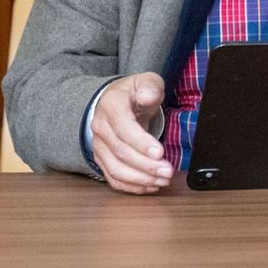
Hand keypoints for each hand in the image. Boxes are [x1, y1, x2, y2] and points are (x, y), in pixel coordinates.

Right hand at [90, 72, 171, 194]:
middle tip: (168, 171)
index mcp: (112, 106)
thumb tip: (149, 96)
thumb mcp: (146, 81)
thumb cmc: (133, 92)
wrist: (116, 100)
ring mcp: (100, 145)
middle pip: (121, 152)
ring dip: (140, 179)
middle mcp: (101, 127)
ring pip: (116, 169)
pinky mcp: (103, 159)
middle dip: (146, 165)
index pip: (124, 128)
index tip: (160, 152)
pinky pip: (114, 178)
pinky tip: (150, 186)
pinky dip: (132, 186)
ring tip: (162, 180)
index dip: (141, 143)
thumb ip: (149, 87)